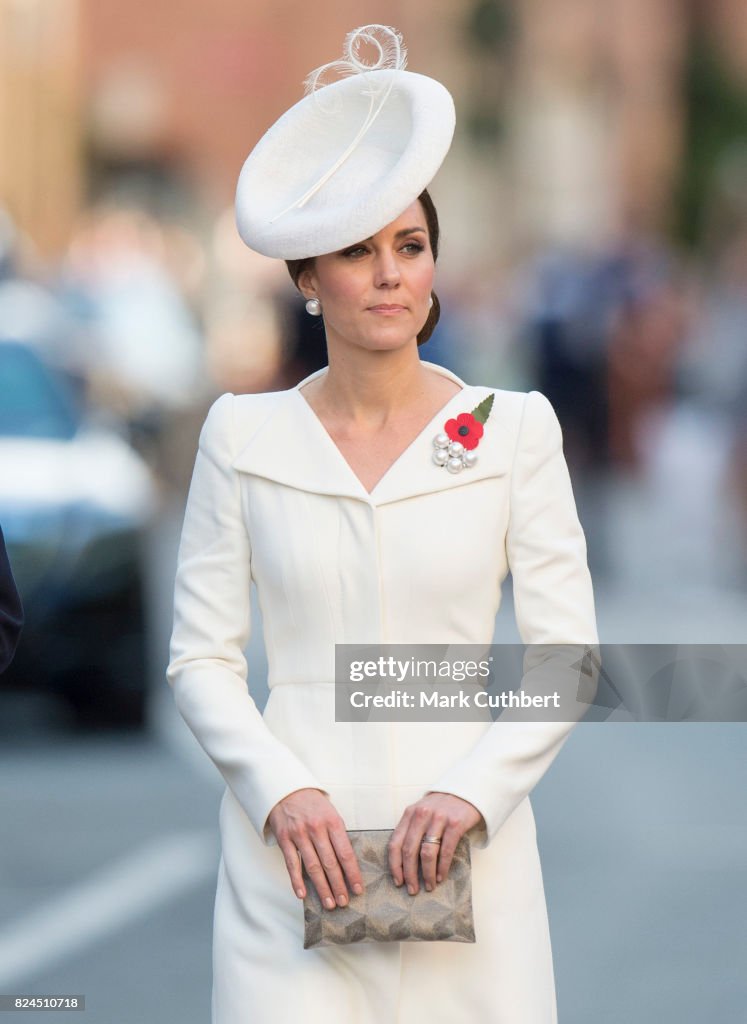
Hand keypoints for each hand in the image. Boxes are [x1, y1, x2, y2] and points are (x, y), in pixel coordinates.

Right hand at [267, 788, 363, 909]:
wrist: (287, 789)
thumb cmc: (313, 804)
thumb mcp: (330, 812)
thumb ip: (338, 834)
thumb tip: (348, 862)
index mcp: (332, 821)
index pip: (345, 853)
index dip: (352, 873)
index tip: (358, 889)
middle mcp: (316, 829)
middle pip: (330, 863)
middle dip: (338, 885)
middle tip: (344, 902)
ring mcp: (299, 834)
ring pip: (313, 867)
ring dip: (322, 888)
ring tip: (329, 904)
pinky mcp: (284, 839)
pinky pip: (291, 864)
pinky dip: (297, 881)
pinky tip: (303, 895)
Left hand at [388, 792, 483, 895]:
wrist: (465, 792)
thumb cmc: (440, 808)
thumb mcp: (421, 813)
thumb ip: (411, 830)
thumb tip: (402, 862)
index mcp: (409, 814)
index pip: (395, 843)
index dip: (395, 865)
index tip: (398, 881)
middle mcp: (421, 815)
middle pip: (409, 851)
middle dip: (410, 874)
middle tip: (413, 890)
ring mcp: (438, 818)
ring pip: (427, 853)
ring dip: (427, 874)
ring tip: (430, 886)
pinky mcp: (455, 823)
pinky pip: (446, 851)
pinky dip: (442, 867)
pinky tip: (441, 876)